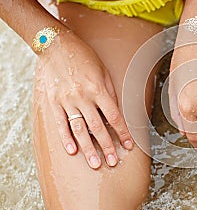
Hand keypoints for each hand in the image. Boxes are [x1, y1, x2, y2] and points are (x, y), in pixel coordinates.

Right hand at [40, 30, 133, 168]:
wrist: (57, 46)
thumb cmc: (85, 57)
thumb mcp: (103, 72)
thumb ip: (109, 93)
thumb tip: (115, 113)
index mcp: (98, 89)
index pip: (114, 117)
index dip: (122, 133)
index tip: (128, 146)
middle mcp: (83, 97)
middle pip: (98, 127)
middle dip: (107, 146)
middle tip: (113, 162)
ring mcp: (67, 100)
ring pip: (79, 129)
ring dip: (88, 148)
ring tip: (95, 163)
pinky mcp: (53, 102)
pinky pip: (60, 123)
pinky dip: (66, 138)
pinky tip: (73, 151)